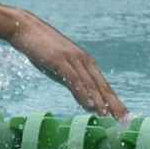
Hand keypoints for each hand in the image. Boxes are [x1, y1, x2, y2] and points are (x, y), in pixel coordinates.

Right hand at [8, 11, 126, 119]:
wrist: (25, 28)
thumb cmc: (41, 49)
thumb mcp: (58, 68)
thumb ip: (71, 82)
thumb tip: (85, 100)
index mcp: (84, 63)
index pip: (103, 85)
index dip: (114, 101)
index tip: (122, 116)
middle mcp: (83, 61)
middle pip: (101, 85)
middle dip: (113, 103)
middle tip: (124, 120)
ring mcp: (72, 60)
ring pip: (90, 84)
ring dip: (100, 101)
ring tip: (108, 116)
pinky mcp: (60, 60)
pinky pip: (74, 79)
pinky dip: (83, 93)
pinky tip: (89, 104)